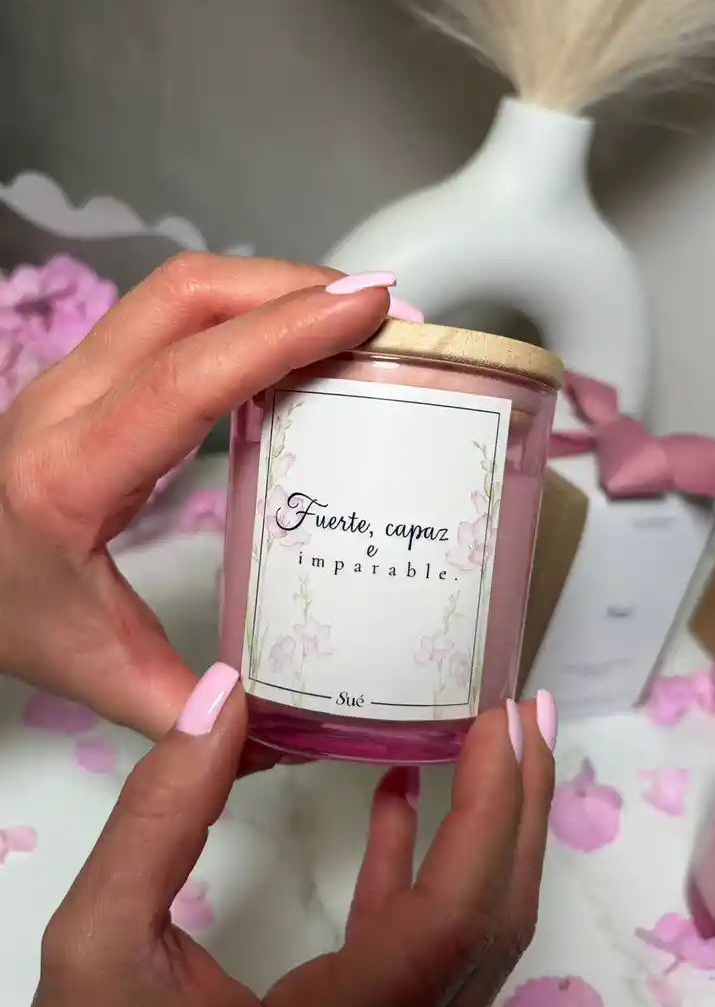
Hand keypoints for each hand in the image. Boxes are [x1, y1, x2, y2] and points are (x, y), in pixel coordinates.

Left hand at [0, 254, 390, 761]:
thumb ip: (185, 706)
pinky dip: (246, 311)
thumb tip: (275, 724)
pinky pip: (176, 317)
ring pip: (180, 292)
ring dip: (271, 287)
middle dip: (293, 288)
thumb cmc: (1, 607)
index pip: (185, 379)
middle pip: (185, 298)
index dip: (282, 334)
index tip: (366, 314)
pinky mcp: (94, 373)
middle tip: (381, 313)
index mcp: (71, 474)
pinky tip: (294, 340)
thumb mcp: (92, 668)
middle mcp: (67, 403)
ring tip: (352, 317)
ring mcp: (76, 376)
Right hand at [34, 664, 554, 1006]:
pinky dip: (417, 860)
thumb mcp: (102, 947)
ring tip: (492, 737)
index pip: (457, 917)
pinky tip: (399, 791)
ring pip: (472, 930)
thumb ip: (158, 821)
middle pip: (494, 920)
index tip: (498, 717)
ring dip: (487, 826)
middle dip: (521, 804)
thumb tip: (220, 696)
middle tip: (522, 708)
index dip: (492, 810)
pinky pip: (418, 935)